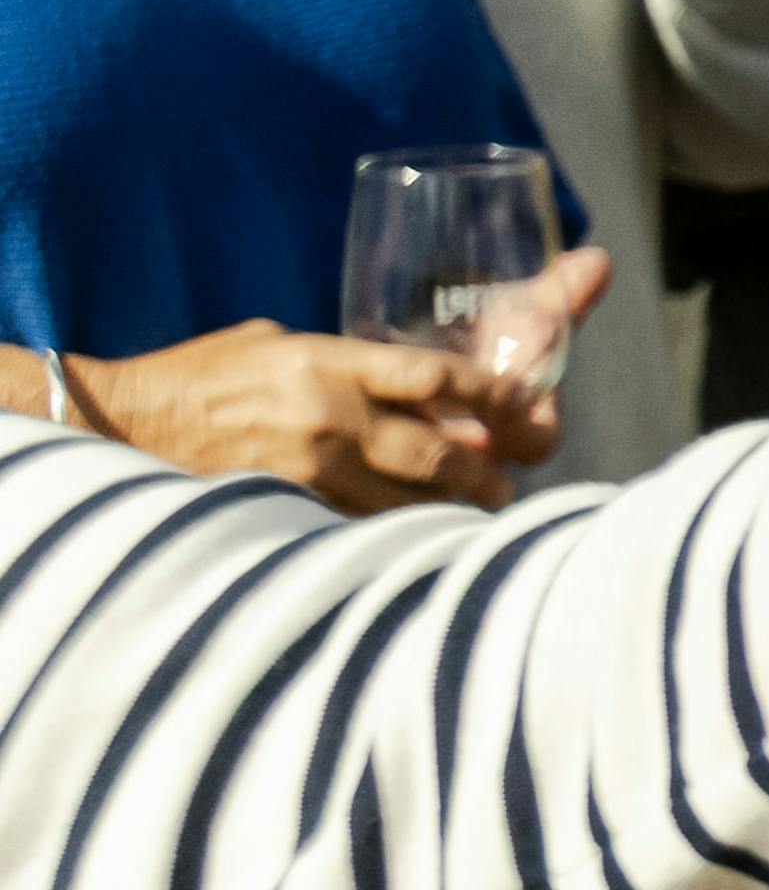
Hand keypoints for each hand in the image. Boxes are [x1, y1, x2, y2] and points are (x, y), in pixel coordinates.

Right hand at [76, 259, 603, 511]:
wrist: (118, 422)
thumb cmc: (200, 376)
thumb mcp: (278, 345)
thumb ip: (345, 363)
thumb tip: (412, 386)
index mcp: (328, 362)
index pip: (436, 379)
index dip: (495, 397)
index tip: (529, 410)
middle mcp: (327, 416)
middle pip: (438, 453)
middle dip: (485, 473)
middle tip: (504, 484)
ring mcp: (305, 470)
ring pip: (406, 504)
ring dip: (448, 513)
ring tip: (474, 517)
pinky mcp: (282, 509)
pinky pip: (357, 528)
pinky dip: (392, 537)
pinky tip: (412, 545)